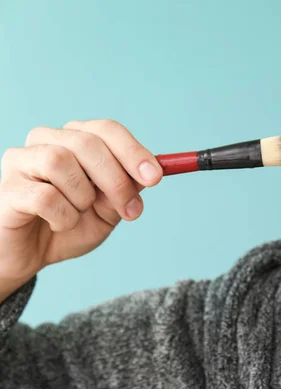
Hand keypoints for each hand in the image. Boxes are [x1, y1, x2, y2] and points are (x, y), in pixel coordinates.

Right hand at [0, 120, 162, 300]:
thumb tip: (148, 173)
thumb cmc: (68, 226)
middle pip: (88, 142)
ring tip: (78, 214)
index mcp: (73, 139)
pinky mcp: (7, 188)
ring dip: (83, 196)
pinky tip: (58, 224)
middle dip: (117, 179)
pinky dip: (63, 216)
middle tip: (130, 210)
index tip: (155, 177)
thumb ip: (126, 189)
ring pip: (61, 161)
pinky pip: (45, 195)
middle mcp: (45, 141)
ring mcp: (20, 161)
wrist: (29, 256)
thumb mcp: (107, 210)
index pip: (106, 129)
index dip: (133, 151)